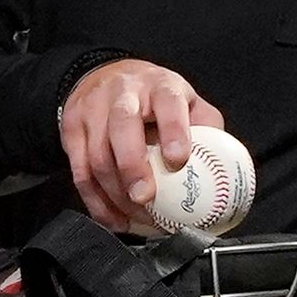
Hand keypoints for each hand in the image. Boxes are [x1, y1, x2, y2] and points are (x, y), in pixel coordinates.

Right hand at [59, 59, 223, 231]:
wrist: (105, 76)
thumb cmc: (154, 97)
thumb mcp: (186, 100)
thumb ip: (206, 128)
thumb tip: (225, 167)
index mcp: (159, 85)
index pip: (168, 102)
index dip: (174, 131)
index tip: (179, 160)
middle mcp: (123, 94)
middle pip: (122, 126)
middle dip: (132, 165)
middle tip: (144, 197)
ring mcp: (93, 111)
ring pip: (97, 155)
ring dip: (116, 195)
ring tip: (138, 218)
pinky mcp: (71, 130)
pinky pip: (79, 173)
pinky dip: (97, 203)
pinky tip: (115, 220)